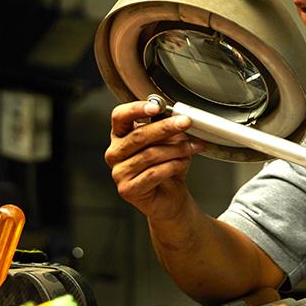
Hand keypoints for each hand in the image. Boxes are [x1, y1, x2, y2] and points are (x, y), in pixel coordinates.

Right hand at [104, 101, 204, 220]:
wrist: (170, 198)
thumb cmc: (166, 167)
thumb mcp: (167, 142)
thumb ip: (165, 128)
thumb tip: (175, 115)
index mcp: (119, 136)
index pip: (119, 116)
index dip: (136, 109)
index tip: (156, 107)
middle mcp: (114, 153)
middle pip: (138, 136)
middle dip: (165, 128)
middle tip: (185, 122)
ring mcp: (118, 173)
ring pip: (149, 155)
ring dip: (175, 149)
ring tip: (191, 147)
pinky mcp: (128, 189)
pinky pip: (153, 173)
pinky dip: (172, 166)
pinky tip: (182, 163)